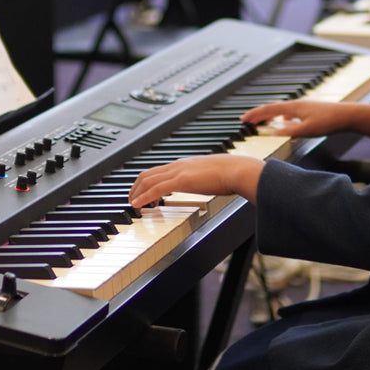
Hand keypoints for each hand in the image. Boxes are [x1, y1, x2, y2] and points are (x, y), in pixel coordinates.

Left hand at [129, 155, 261, 208]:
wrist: (238, 170)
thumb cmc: (231, 174)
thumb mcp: (212, 176)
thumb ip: (205, 179)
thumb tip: (207, 185)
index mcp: (185, 164)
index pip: (158, 170)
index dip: (146, 181)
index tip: (142, 192)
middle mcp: (178, 165)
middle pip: (148, 173)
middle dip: (136, 186)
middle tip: (131, 199)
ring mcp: (178, 172)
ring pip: (148, 180)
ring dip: (136, 192)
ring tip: (132, 204)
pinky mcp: (181, 180)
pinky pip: (155, 189)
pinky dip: (143, 197)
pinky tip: (137, 205)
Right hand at [241, 100, 369, 139]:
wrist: (347, 115)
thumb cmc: (328, 121)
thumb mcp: (306, 130)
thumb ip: (288, 131)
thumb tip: (271, 132)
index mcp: (293, 107)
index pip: (268, 109)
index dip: (254, 114)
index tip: (243, 119)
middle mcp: (296, 104)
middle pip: (272, 108)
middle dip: (258, 114)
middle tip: (247, 120)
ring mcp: (302, 106)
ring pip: (280, 109)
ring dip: (269, 115)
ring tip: (261, 121)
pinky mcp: (309, 110)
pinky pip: (289, 112)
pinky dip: (281, 117)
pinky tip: (284, 122)